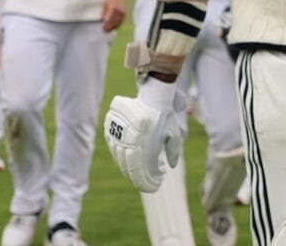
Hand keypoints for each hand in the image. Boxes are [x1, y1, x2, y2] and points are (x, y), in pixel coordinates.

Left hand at [101, 0, 127, 32]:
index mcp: (113, 8)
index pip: (110, 19)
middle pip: (115, 22)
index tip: (103, 29)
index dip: (107, 25)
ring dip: (114, 27)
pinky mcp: (126, 12)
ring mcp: (123, 12)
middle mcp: (119, 10)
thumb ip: (103, 11)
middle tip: (105, 31)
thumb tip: (101, 19)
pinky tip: (116, 27)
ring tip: (110, 30)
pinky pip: (122, 20)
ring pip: (119, 22)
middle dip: (110, 27)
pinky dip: (119, 24)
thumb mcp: (105, 3)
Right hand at [105, 77, 182, 191]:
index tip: (154, 187)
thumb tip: (169, 167)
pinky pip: (114, 149)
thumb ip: (173, 151)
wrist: (153, 97)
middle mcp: (127, 142)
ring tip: (140, 175)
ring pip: (119, 159)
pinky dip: (121, 159)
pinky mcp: (111, 130)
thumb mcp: (174, 134)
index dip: (146, 182)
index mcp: (142, 144)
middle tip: (148, 184)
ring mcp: (118, 136)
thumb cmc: (166, 117)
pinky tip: (129, 163)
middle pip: (128, 167)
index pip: (139, 171)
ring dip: (129, 169)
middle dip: (138, 179)